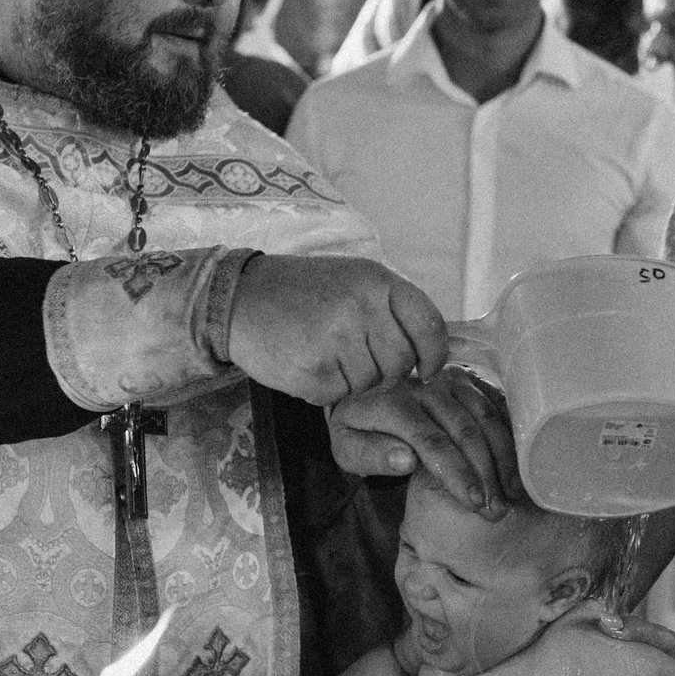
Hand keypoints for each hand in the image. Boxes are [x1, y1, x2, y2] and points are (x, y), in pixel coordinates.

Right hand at [226, 255, 448, 404]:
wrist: (240, 299)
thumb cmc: (302, 292)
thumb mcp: (353, 280)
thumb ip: (391, 308)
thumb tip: (432, 350)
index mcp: (376, 281)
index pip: (429, 325)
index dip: (434, 354)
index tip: (429, 369)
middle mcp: (361, 308)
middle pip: (402, 363)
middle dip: (387, 371)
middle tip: (357, 358)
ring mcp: (337, 340)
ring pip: (372, 383)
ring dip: (354, 380)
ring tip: (326, 354)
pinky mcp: (315, 371)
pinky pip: (341, 395)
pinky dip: (328, 388)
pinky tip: (309, 364)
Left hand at [327, 368, 521, 516]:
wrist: (365, 394)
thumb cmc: (358, 430)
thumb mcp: (347, 447)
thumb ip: (371, 454)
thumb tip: (406, 460)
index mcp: (392, 403)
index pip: (431, 441)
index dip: (456, 473)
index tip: (474, 503)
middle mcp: (425, 386)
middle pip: (465, 431)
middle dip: (486, 474)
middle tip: (497, 508)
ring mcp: (450, 380)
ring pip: (486, 418)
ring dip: (503, 458)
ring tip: (512, 493)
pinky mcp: (468, 380)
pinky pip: (496, 406)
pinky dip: (509, 437)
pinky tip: (517, 466)